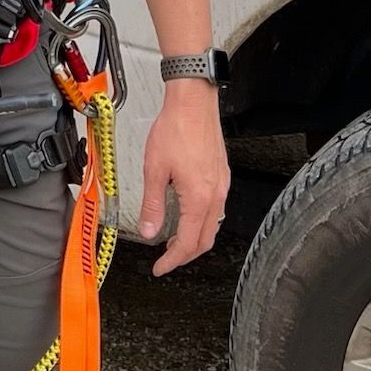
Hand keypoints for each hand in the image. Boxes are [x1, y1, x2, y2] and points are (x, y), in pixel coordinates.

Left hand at [137, 84, 230, 275]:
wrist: (193, 102)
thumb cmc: (176, 129)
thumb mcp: (154, 170)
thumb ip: (152, 205)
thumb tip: (149, 231)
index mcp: (199, 197)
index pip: (188, 242)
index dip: (173, 260)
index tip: (160, 268)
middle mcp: (215, 194)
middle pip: (204, 240)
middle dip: (185, 255)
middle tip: (166, 260)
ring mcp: (221, 185)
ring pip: (212, 226)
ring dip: (194, 239)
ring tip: (173, 241)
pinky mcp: (221, 175)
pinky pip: (215, 209)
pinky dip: (201, 222)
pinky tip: (186, 216)